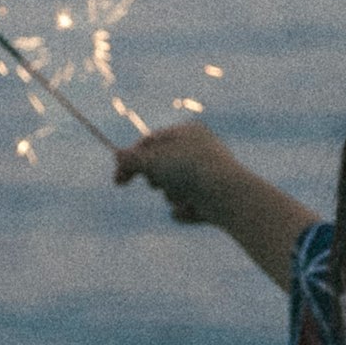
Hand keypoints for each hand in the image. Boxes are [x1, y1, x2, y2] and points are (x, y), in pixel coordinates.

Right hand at [114, 121, 322, 290]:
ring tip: (183, 198)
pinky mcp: (213, 200)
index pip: (151, 142)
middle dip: (156, 180)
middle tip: (156, 184)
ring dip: (171, 197)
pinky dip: (184, 211)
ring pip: (173, 190)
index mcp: (188, 132)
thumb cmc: (189, 171)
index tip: (118, 182)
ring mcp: (208, 176)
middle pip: (162, 167)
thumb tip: (117, 156)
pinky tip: (194, 210)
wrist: (228, 196)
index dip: (131, 161)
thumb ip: (131, 160)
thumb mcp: (152, 161)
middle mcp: (200, 151)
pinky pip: (186, 207)